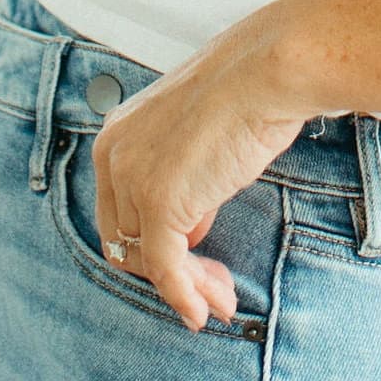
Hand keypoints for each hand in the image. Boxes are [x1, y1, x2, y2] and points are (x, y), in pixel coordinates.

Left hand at [91, 5, 314, 332]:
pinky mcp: (160, 203)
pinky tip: (207, 310)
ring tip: (221, 299)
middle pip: (126, 240)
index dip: (156, 239)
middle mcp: (113, 155)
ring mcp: (133, 179)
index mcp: (117, 133)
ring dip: (186, 287)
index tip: (199, 253)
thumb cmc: (247, 89)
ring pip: (146, 259)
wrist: (267, 70)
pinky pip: (165, 269)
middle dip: (171, 270)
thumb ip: (181, 177)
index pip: (120, 208)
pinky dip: (185, 296)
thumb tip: (188, 227)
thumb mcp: (198, 135)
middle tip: (215, 284)